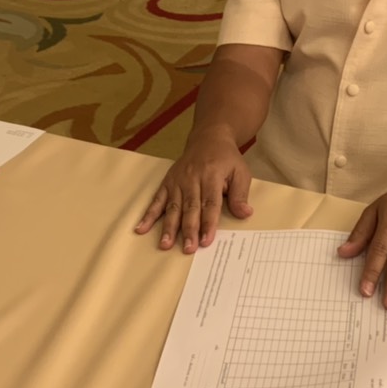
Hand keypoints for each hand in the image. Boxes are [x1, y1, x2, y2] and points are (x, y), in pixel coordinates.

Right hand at [134, 127, 252, 252]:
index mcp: (212, 176)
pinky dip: (148, 215)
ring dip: (168, 227)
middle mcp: (192, 179)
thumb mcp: (240, 172)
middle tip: (188, 248)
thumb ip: (241, 194)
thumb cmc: (226, 159)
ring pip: (173, 207)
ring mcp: (177, 181)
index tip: (207, 240)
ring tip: (165, 244)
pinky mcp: (167, 182)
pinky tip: (141, 228)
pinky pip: (157, 200)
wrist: (208, 139)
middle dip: (188, 229)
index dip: (208, 223)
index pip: (210, 203)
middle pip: (190, 207)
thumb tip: (245, 214)